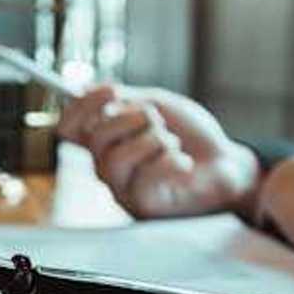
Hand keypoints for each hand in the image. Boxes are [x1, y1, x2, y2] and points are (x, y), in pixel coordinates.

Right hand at [58, 84, 259, 217]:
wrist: (225, 162)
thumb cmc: (190, 136)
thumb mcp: (154, 104)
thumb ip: (121, 99)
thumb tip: (87, 90)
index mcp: (104, 140)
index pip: (68, 127)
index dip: (82, 105)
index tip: (113, 89)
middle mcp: (106, 165)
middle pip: (94, 139)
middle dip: (131, 119)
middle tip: (156, 119)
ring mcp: (122, 187)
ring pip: (115, 159)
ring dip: (152, 140)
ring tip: (172, 142)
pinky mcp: (143, 204)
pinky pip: (144, 177)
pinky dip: (170, 161)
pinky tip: (183, 163)